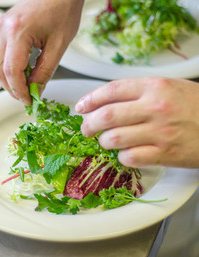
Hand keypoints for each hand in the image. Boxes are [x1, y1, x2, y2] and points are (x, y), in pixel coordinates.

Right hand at [0, 0, 83, 104]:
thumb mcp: (58, 45)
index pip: (11, 71)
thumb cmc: (63, 9)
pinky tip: (23, 72)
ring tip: (27, 86)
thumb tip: (36, 91)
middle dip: (12, 89)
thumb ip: (45, 72)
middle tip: (27, 98)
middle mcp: (3, 29)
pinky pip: (0, 55)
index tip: (28, 101)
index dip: (19, 91)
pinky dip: (9, 68)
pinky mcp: (2, 28)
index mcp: (18, 32)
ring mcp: (0, 27)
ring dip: (10, 79)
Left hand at [75, 78, 198, 167]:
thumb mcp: (169, 87)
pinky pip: (130, 158)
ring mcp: (160, 132)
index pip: (111, 90)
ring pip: (113, 139)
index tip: (80, 107)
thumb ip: (138, 92)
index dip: (90, 99)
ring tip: (106, 141)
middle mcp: (155, 107)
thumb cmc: (196, 105)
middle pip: (106, 116)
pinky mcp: (165, 154)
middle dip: (88, 125)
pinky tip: (126, 153)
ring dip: (104, 142)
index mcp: (154, 87)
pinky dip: (122, 157)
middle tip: (85, 129)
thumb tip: (103, 102)